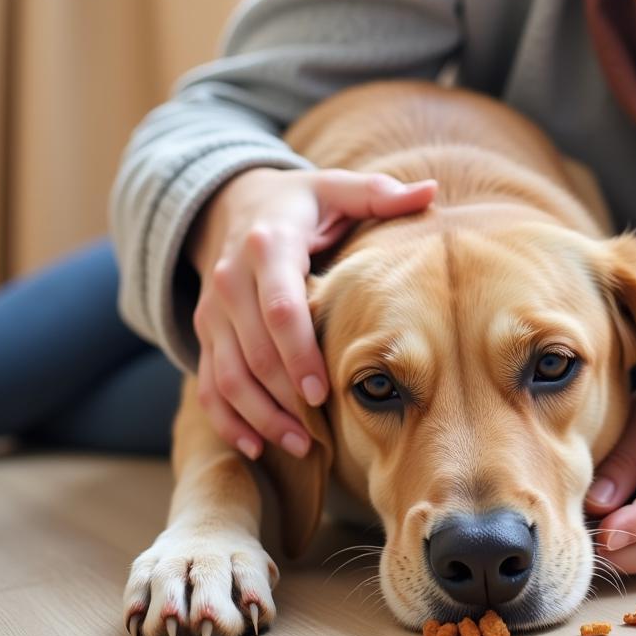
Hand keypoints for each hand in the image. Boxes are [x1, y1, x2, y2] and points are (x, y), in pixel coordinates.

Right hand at [186, 166, 436, 459]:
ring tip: (298, 445)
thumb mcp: (336, 189)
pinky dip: (227, 419)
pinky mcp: (204, 333)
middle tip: (319, 432)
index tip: (322, 390)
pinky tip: (255, 445)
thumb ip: (380, 193)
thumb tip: (431, 191)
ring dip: (258, 416)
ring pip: (227, 375)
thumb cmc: (301, 204)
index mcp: (269, 245)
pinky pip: (208, 384)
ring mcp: (213, 311)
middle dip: (283, 397)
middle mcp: (231, 280)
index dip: (298, 351)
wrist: (233, 206)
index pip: (278, 306)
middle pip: (253, 351)